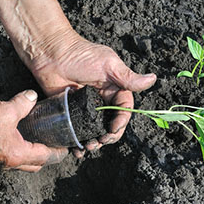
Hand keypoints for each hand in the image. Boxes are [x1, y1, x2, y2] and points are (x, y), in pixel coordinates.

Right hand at [0, 90, 67, 171]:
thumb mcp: (6, 109)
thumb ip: (24, 103)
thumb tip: (32, 97)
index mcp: (17, 155)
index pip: (45, 157)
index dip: (58, 151)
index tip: (66, 146)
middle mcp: (8, 163)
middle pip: (34, 165)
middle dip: (46, 157)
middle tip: (53, 144)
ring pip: (20, 163)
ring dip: (30, 155)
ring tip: (37, 140)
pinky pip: (7, 157)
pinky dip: (16, 150)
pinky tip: (15, 137)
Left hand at [30, 31, 156, 153]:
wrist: (50, 54)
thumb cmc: (80, 55)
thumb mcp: (108, 65)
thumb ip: (128, 77)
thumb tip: (152, 79)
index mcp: (114, 88)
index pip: (123, 109)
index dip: (121, 121)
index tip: (113, 128)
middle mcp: (101, 100)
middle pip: (110, 123)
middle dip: (109, 135)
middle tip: (101, 141)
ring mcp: (85, 107)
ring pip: (94, 130)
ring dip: (95, 142)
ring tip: (89, 146)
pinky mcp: (70, 112)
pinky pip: (76, 130)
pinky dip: (77, 142)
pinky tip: (77, 149)